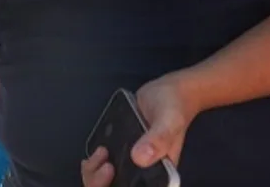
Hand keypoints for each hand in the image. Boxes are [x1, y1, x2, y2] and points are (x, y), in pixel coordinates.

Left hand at [81, 74, 198, 184]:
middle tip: (102, 157)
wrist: (169, 93)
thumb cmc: (173, 107)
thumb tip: (140, 159)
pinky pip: (106, 166)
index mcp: (160, 174)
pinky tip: (95, 153)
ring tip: (100, 152)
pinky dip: (96, 164)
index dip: (114, 186)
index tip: (109, 169)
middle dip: (99, 181)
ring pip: (108, 181)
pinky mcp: (123, 153)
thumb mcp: (169, 121)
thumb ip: (158, 139)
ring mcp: (133, 164)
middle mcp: (146, 173)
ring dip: (95, 172)